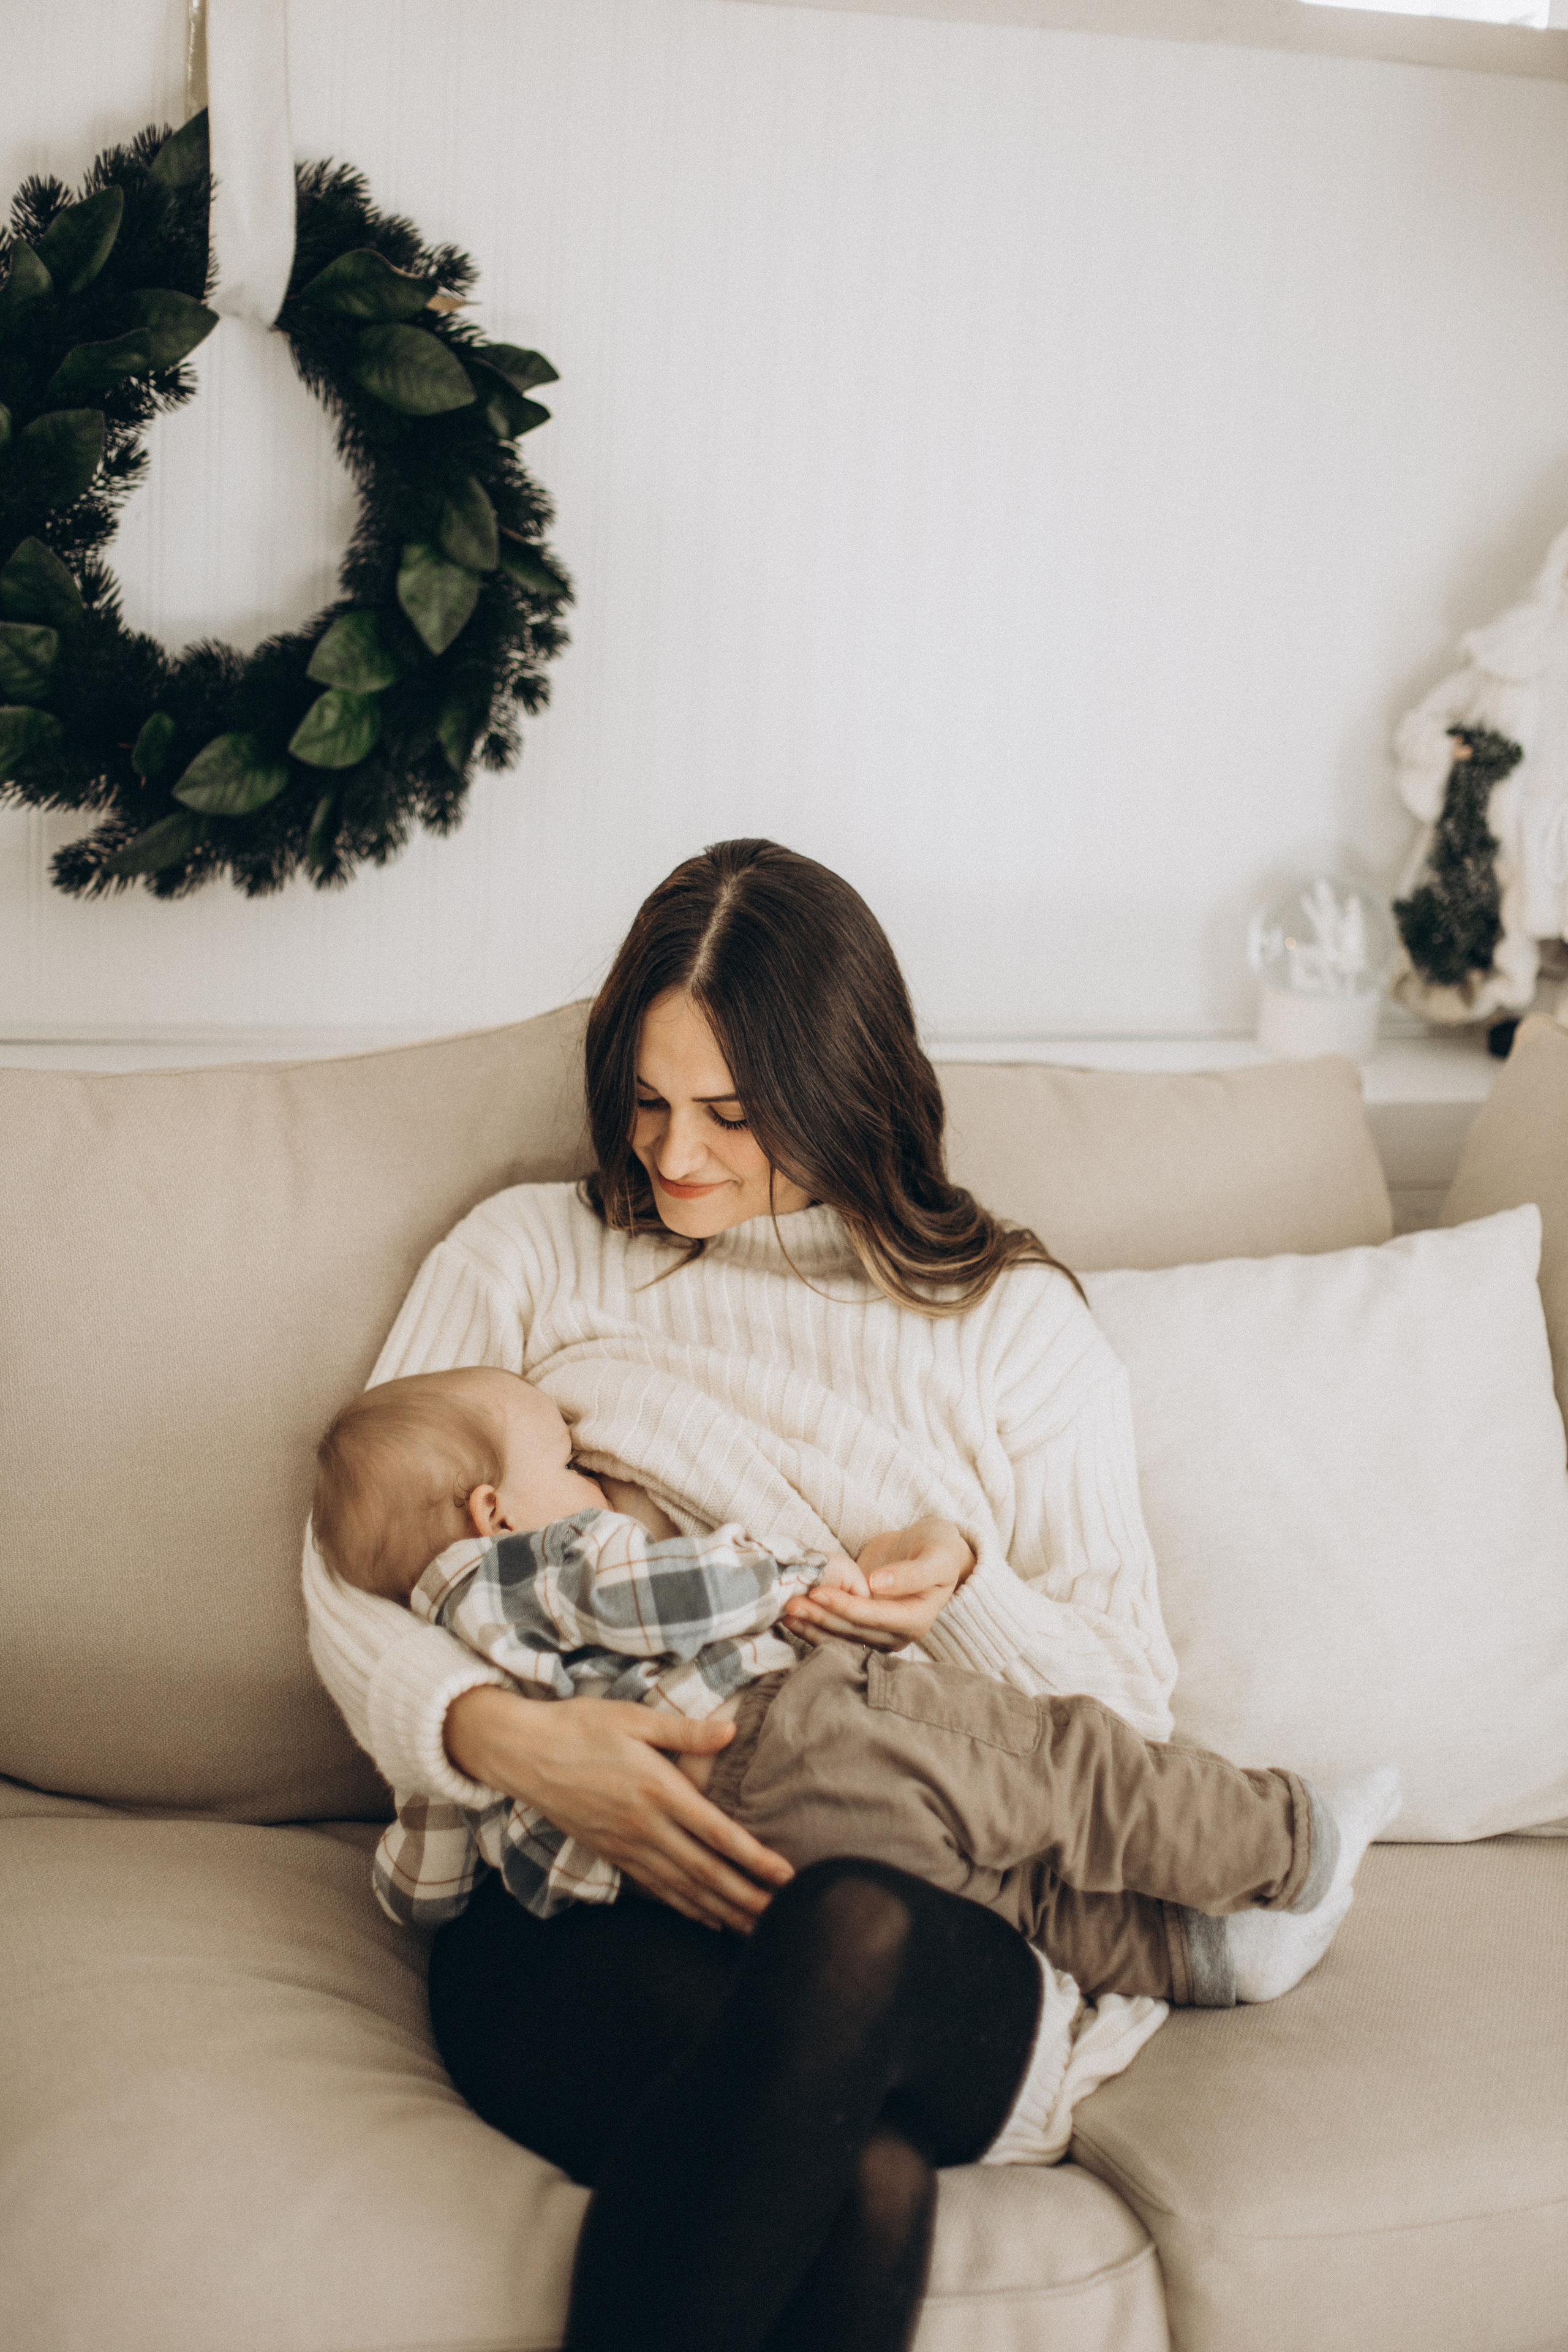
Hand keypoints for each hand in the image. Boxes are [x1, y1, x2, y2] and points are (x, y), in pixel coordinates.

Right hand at [443, 1683, 791, 1932]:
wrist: (522, 1753)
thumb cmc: (579, 1726)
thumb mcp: (633, 1717)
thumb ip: (685, 1730)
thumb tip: (732, 1730)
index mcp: (656, 1789)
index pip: (716, 1833)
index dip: (754, 1858)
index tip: (786, 1876)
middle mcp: (644, 1826)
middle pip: (706, 1872)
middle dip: (748, 1898)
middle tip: (785, 1919)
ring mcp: (626, 1846)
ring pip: (683, 1889)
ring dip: (723, 1911)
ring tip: (757, 1930)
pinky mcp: (611, 1854)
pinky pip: (655, 1889)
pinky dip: (685, 1908)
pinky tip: (708, 1919)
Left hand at [782, 1517, 974, 1651]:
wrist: (933, 1549)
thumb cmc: (938, 1548)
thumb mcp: (936, 1556)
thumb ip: (911, 1573)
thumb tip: (876, 1585)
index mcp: (916, 1619)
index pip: (874, 1617)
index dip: (845, 1607)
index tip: (818, 1593)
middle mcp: (896, 1633)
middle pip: (853, 1631)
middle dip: (821, 1618)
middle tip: (790, 1604)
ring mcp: (878, 1632)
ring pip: (841, 1637)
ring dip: (812, 1626)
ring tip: (784, 1612)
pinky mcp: (863, 1625)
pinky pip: (837, 1630)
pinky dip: (814, 1625)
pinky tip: (791, 1617)